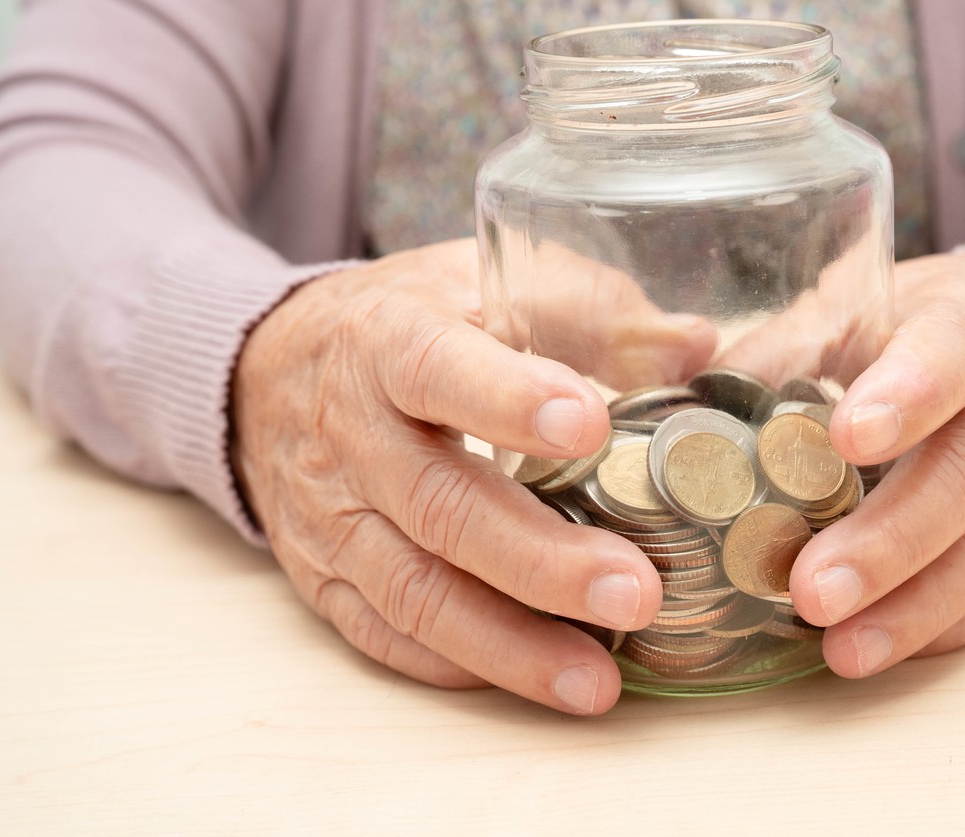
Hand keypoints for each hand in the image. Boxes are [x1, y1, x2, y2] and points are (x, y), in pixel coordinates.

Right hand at [232, 239, 713, 713]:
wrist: (266, 372)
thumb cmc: (411, 322)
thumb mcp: (485, 283)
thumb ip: (590, 312)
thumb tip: (698, 346)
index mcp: (390, 341)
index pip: (439, 369)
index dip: (509, 400)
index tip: (591, 425)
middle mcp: (351, 434)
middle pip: (441, 506)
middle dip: (541, 560)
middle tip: (636, 593)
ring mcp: (331, 516)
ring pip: (414, 590)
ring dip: (509, 643)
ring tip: (597, 680)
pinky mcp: (324, 578)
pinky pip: (387, 634)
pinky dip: (460, 665)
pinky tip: (534, 680)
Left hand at [784, 251, 964, 675]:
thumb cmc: (936, 323)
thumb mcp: (868, 305)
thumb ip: (788, 345)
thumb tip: (696, 399)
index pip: (947, 358)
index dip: (904, 398)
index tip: (847, 439)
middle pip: (962, 477)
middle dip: (887, 542)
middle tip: (812, 591)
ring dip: (914, 607)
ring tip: (843, 648)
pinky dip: (947, 624)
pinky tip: (888, 648)